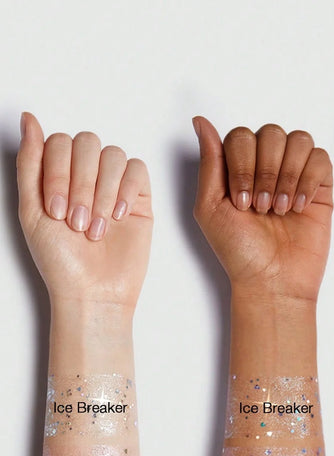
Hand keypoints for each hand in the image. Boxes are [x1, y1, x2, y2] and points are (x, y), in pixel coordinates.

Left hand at [17, 113, 152, 309]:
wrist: (92, 292)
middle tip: (76, 221)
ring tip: (97, 227)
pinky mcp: (140, 198)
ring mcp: (114, 185)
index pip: (59, 142)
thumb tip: (29, 120)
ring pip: (113, 155)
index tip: (55, 210)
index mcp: (58, 174)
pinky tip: (119, 217)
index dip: (58, 172)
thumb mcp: (30, 210)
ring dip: (102, 192)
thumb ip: (30, 163)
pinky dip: (126, 191)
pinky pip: (138, 170)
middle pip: (87, 143)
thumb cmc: (61, 261)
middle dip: (80, 184)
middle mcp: (86, 175)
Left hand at [192, 117, 332, 302]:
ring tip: (280, 210)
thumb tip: (200, 121)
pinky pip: (321, 158)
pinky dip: (308, 180)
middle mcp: (268, 166)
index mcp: (239, 168)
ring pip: (298, 140)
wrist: (272, 280)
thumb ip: (209, 162)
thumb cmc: (239, 251)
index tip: (241, 202)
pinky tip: (299, 207)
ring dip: (287, 175)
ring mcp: (295, 175)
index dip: (242, 164)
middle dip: (265, 171)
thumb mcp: (210, 207)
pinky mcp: (320, 187)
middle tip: (261, 208)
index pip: (242, 136)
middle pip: (271, 133)